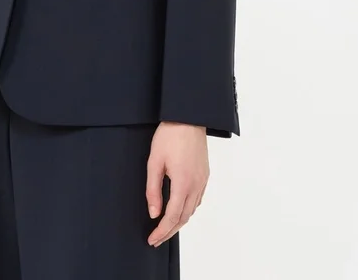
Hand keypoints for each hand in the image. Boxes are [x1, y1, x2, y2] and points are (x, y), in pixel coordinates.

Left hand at [145, 120, 209, 246]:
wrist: (189, 117)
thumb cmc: (170, 136)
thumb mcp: (154, 161)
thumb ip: (153, 189)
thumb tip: (154, 213)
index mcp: (183, 183)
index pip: (172, 216)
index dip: (161, 231)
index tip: (152, 239)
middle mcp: (196, 185)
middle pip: (184, 218)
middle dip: (169, 231)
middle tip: (156, 239)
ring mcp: (203, 180)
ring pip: (192, 210)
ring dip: (179, 222)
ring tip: (165, 227)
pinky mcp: (205, 175)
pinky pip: (197, 199)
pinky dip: (187, 210)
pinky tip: (179, 209)